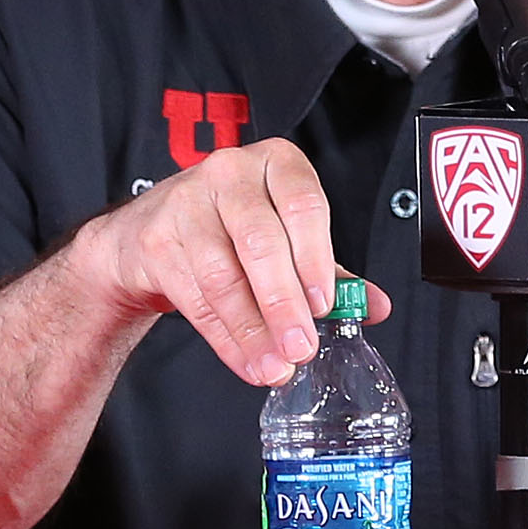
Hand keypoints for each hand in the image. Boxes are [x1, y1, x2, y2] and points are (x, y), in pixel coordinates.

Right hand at [74, 137, 390, 385]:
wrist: (153, 230)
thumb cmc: (234, 226)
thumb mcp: (286, 234)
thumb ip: (330, 269)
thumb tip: (375, 306)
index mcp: (277, 163)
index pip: (303, 204)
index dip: (315, 258)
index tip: (324, 304)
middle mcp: (231, 173)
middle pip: (261, 242)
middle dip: (284, 303)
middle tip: (301, 347)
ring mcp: (188, 204)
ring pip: (224, 277)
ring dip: (253, 330)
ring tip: (276, 365)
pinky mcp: (158, 241)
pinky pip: (197, 299)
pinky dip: (227, 338)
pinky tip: (247, 360)